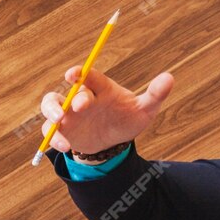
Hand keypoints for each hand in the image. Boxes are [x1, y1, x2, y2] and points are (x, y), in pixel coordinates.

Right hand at [40, 67, 172, 155]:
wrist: (113, 142)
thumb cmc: (128, 119)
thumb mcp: (144, 109)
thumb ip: (154, 94)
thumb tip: (169, 78)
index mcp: (99, 88)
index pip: (87, 76)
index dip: (79, 72)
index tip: (73, 73)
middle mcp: (80, 98)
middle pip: (68, 92)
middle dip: (71, 98)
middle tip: (79, 107)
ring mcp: (68, 114)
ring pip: (50, 106)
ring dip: (51, 111)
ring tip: (59, 122)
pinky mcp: (61, 129)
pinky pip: (50, 130)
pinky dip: (54, 138)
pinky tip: (66, 146)